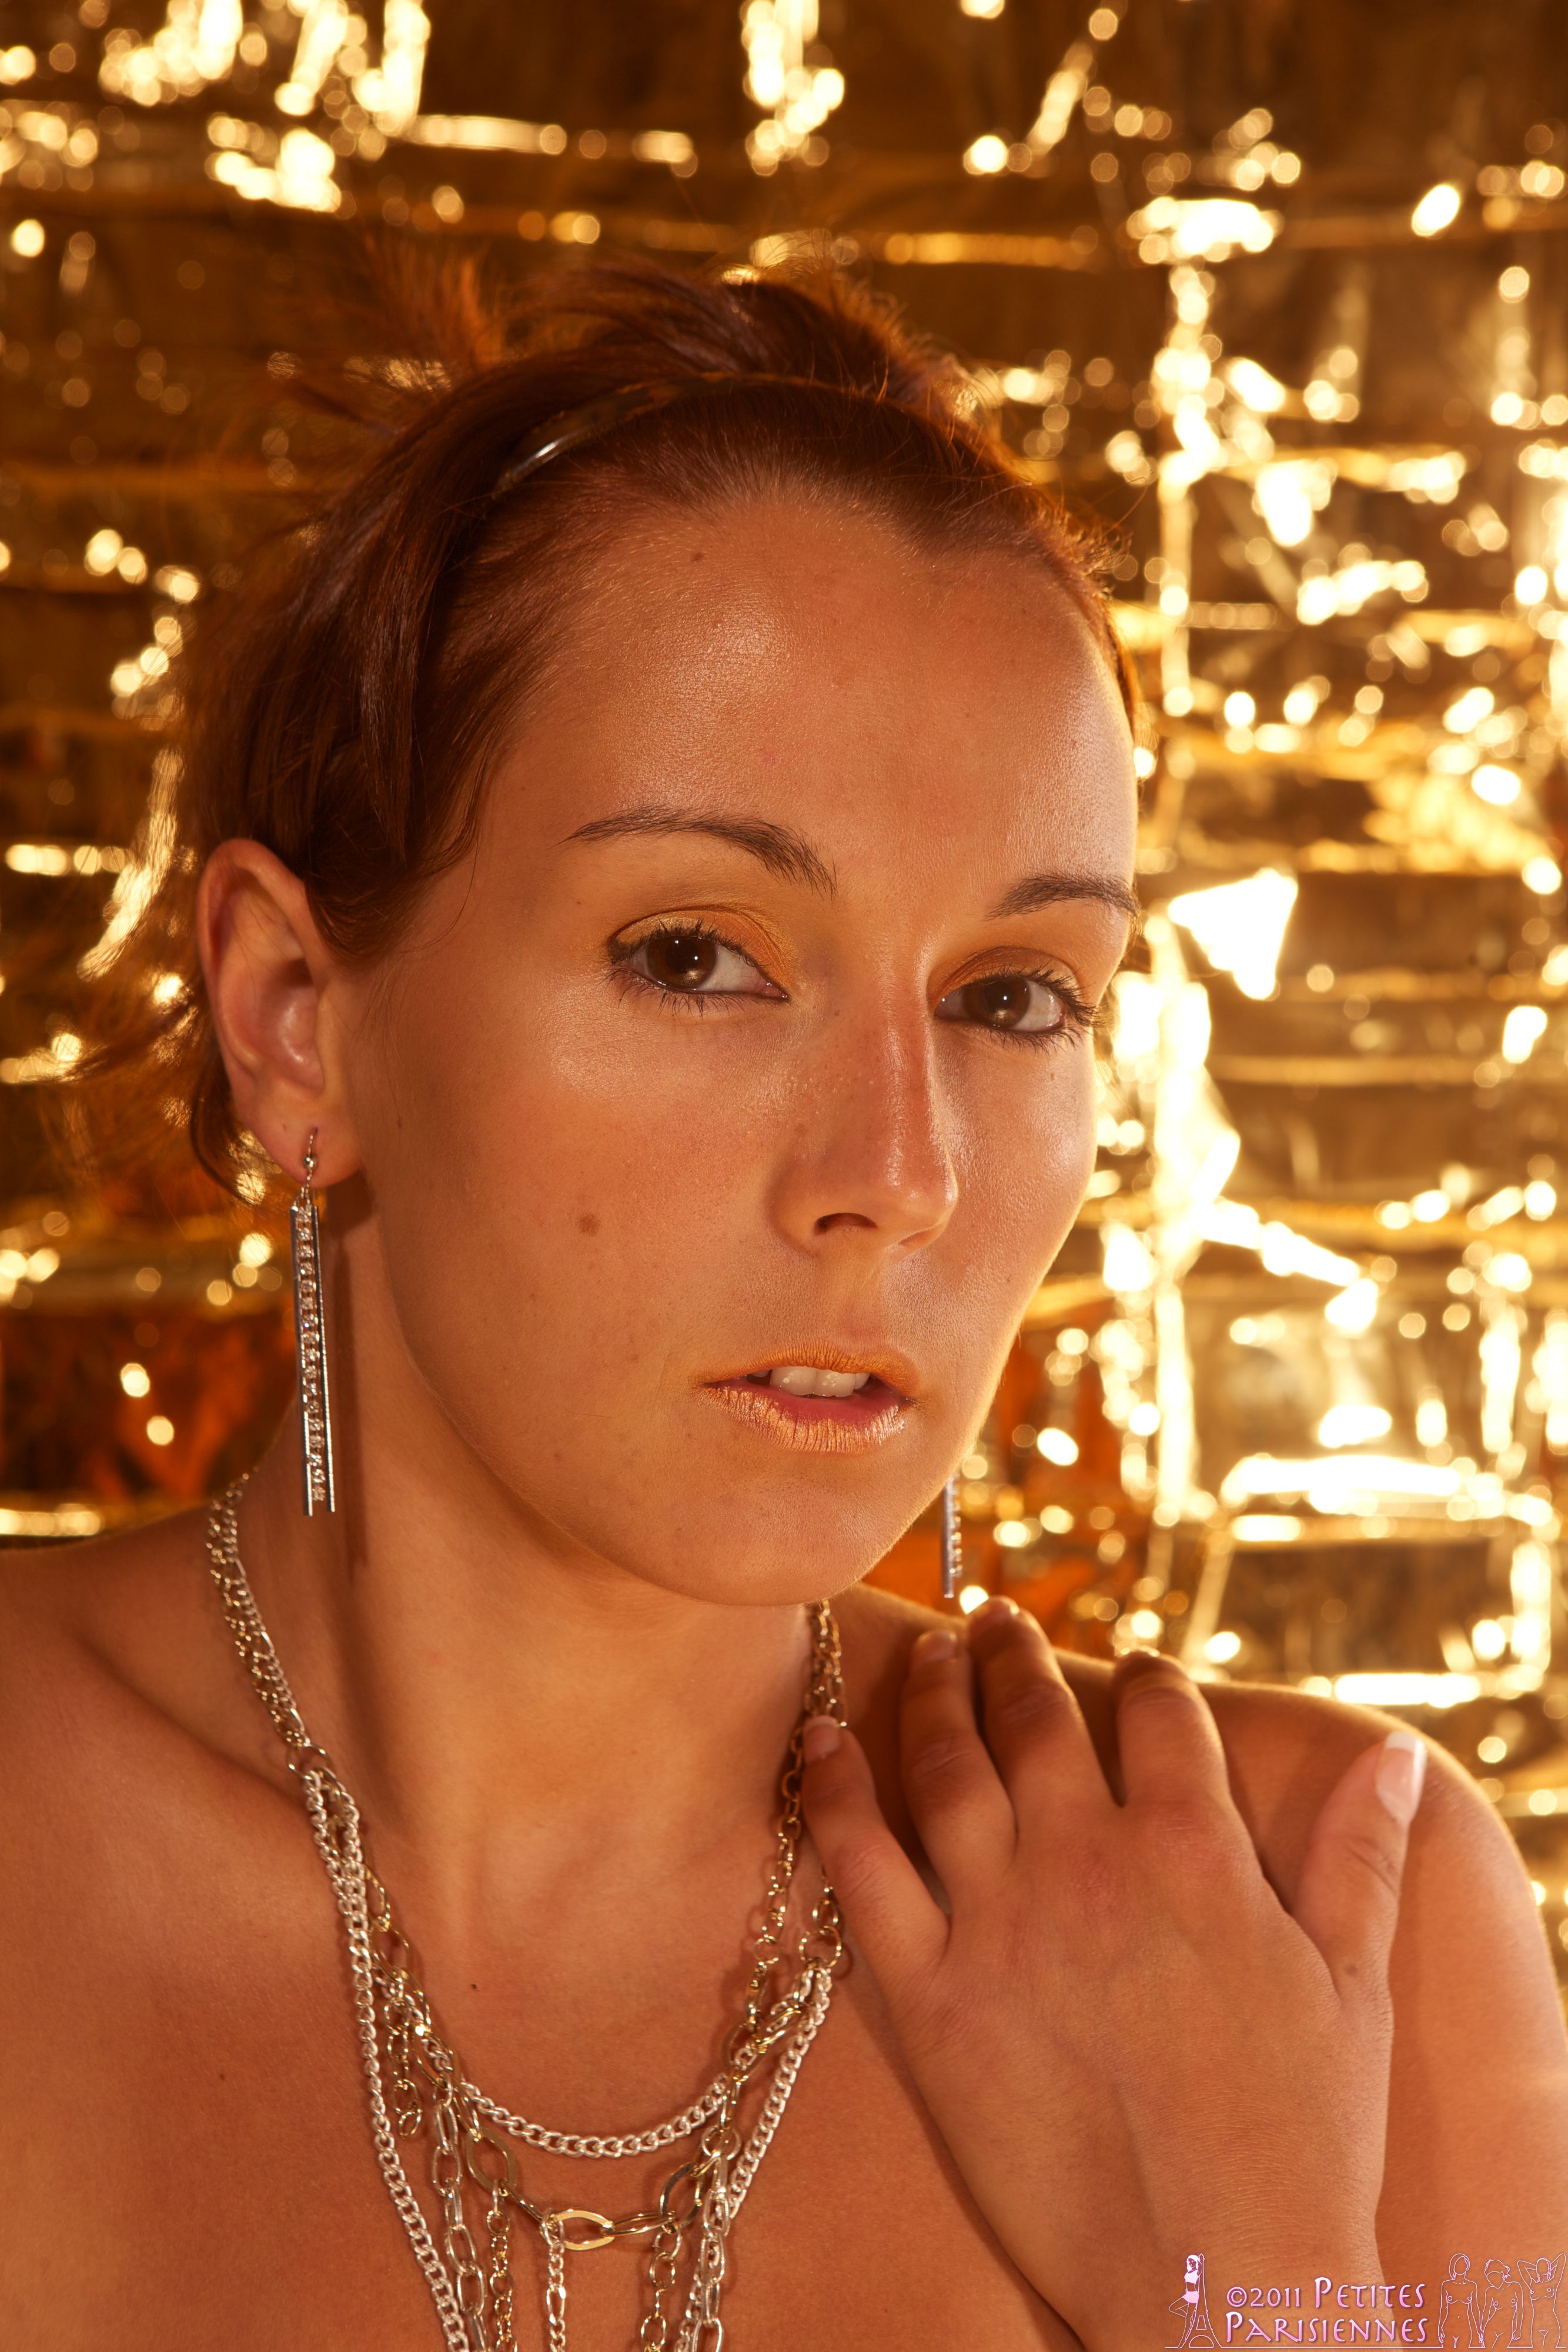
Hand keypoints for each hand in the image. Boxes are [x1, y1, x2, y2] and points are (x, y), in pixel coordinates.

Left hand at [800, 1599, 1425, 2347]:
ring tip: (933, 1651)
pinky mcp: (929, 1996)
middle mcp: (1089, 1861)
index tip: (1134, 1664)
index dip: (1148, 1676)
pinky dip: (838, 1789)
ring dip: (938, 1693)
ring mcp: (1000, 1922)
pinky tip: (823, 1738)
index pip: (1162, 1715)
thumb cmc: (1303, 2145)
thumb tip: (1398, 1763)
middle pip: (1038, 1717)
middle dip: (1017, 1654)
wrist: (1215, 2283)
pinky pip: (863, 1865)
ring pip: (950, 1766)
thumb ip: (1363, 1861)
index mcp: (1195, 1851)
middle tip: (995, 1616)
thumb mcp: (1354, 1988)